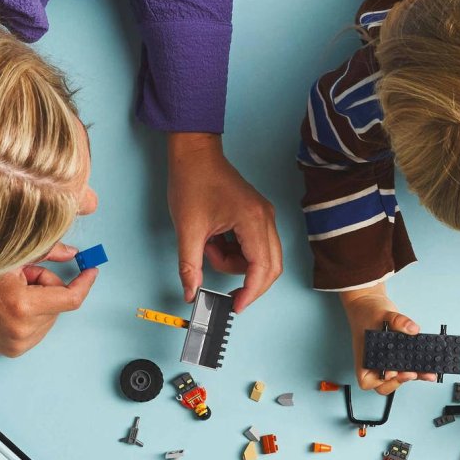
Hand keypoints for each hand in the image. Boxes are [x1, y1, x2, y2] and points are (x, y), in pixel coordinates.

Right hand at [0, 243, 97, 356]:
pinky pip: (39, 328)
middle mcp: (24, 330)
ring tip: (11, 293)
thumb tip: (73, 253)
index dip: (84, 283)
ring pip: (50, 317)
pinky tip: (10, 308)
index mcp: (23, 306)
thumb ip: (45, 253)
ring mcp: (19, 344)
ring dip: (40, 302)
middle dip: (47, 286)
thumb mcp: (8, 258)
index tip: (91, 271)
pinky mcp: (14, 351)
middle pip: (58, 304)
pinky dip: (32, 315)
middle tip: (21, 277)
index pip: (70, 298)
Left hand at [167, 132, 282, 312]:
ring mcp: (264, 216)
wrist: (194, 154)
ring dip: (236, 263)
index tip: (236, 306)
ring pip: (262, 258)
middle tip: (227, 293)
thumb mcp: (187, 230)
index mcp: (252, 220)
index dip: (251, 292)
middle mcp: (265, 218)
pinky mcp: (257, 215)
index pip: (262, 268)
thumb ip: (190, 266)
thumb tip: (190, 292)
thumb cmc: (192, 181)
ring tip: (209, 246)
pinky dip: (236, 252)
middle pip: (272, 266)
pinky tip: (216, 240)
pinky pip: (255, 246)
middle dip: (249, 283)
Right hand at [339, 283, 436, 395]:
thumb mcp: (382, 314)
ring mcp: (385, 361)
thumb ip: (398, 321)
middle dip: (400, 381)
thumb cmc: (367, 312)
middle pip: (384, 384)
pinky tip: (428, 367)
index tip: (392, 371)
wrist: (369, 303)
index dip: (381, 380)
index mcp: (364, 358)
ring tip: (428, 374)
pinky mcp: (396, 357)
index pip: (367, 381)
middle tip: (413, 373)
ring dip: (413, 377)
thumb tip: (413, 329)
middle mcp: (373, 363)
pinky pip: (405, 367)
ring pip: (397, 378)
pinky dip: (417, 369)